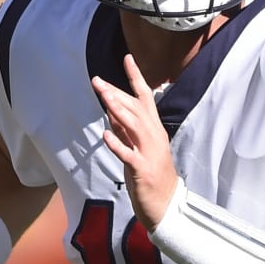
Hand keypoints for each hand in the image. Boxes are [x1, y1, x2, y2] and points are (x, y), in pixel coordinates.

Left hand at [92, 54, 178, 228]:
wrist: (166, 205)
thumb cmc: (151, 176)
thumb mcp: (137, 148)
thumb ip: (126, 129)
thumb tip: (112, 110)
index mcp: (154, 130)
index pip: (145, 98)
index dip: (136, 78)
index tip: (127, 58)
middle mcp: (154, 137)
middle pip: (136, 109)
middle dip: (117, 94)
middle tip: (98, 81)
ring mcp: (149, 153)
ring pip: (134, 127)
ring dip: (119, 112)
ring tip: (104, 98)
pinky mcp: (142, 170)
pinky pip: (129, 155)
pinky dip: (117, 144)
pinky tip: (106, 135)